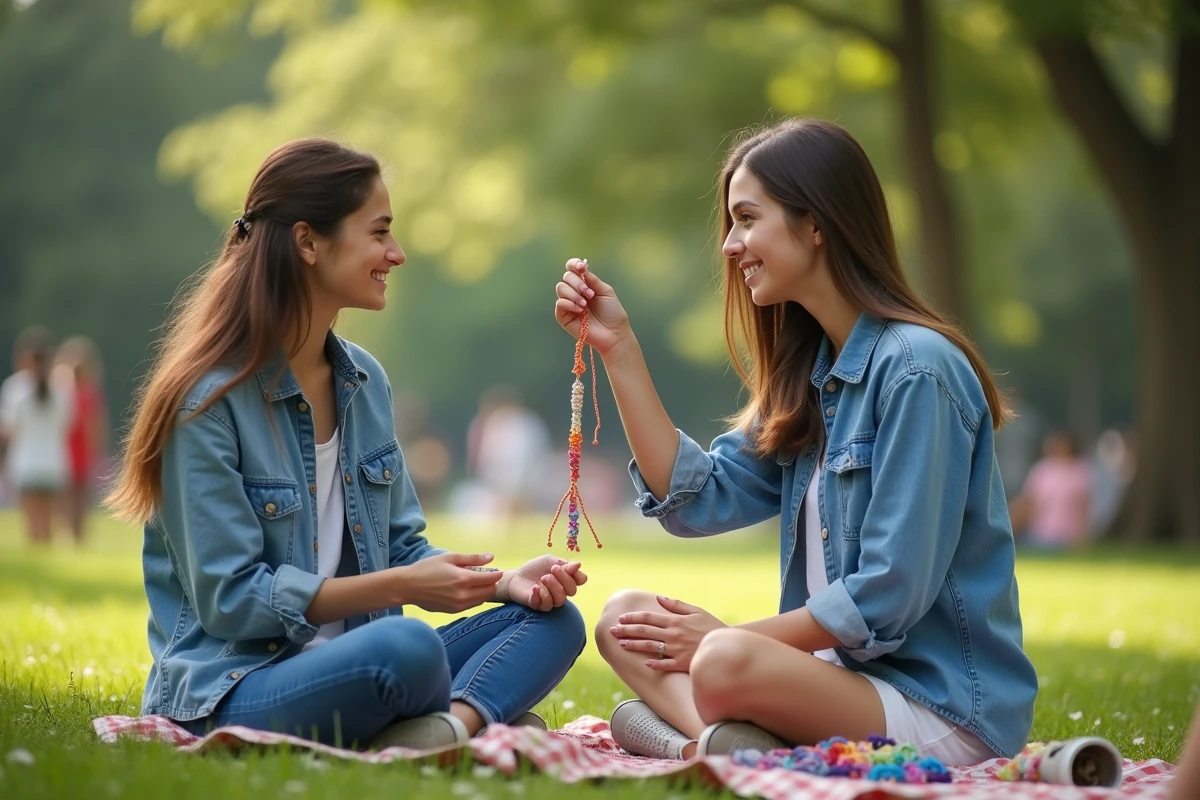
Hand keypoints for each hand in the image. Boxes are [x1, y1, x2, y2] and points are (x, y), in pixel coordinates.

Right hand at [394, 552, 503, 612]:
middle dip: (492, 583)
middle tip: (487, 576)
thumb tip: (491, 557)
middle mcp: (464, 595)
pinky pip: (471, 606)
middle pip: (489, 591)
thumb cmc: (427, 568)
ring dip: (484, 592)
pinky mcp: (453, 612)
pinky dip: (474, 598)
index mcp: (464, 579)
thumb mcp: (449, 558)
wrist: (408, 587)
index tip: (496, 570)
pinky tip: (467, 591)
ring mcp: (458, 606)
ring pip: (481, 600)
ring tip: (477, 583)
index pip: (490, 579)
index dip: (496, 574)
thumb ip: (472, 558)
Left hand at [501, 554, 587, 611]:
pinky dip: (540, 595)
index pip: (580, 580)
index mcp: (566, 579)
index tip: (570, 567)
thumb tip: (578, 564)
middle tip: (552, 569)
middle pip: (572, 590)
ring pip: (560, 600)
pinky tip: (535, 587)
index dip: (578, 575)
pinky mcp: (538, 606)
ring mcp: (551, 600)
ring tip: (543, 578)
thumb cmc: (535, 568)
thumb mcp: (549, 561)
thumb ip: (563, 564)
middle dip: (564, 578)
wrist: (516, 576)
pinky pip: (545, 605)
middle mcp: (561, 591)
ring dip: (553, 587)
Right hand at [554, 258, 631, 355]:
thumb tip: (582, 268)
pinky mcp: (563, 317)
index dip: (574, 264)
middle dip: (577, 283)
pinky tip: (580, 310)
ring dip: (574, 293)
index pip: (572, 269)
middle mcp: (574, 292)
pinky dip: (569, 303)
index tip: (581, 267)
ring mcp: (568, 304)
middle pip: (566, 277)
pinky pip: (559, 304)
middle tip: (590, 294)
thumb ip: (593, 279)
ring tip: (586, 304)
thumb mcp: (605, 291)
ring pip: (560, 288)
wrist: (614, 333)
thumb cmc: (612, 313)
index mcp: (584, 284)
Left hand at [609, 596, 725, 672]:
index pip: (649, 617)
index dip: (633, 617)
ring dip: (634, 645)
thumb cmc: (712, 627)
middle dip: (626, 630)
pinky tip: (644, 664)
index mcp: (675, 620)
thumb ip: (677, 605)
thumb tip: (660, 598)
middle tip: (611, 631)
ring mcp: (677, 649)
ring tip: (620, 645)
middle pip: (645, 631)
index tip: (620, 618)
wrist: (728, 645)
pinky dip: (654, 664)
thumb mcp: (697, 611)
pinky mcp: (683, 663)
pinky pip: (665, 665)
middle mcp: (673, 634)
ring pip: (650, 647)